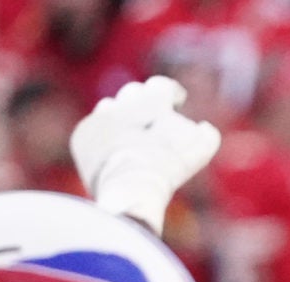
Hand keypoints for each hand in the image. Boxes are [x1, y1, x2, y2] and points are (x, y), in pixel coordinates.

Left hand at [72, 77, 220, 234]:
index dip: (172, 92)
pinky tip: (113, 154)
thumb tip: (205, 129)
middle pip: (133, 92)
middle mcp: (124, 101)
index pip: (162, 86)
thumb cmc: (168, 168)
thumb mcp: (198, 152)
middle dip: (143, 102)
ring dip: (120, 117)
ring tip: (129, 136)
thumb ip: (206, 136)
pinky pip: (93, 131)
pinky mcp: (83, 135)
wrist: (129, 188)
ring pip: (110, 107)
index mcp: (153, 98)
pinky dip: (103, 139)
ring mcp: (101, 117)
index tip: (178, 99)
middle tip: (151, 116)